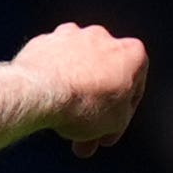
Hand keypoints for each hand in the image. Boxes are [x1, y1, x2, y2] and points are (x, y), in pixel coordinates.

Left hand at [0, 22, 147, 154]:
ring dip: (73, 95)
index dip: (121, 116)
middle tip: (85, 135)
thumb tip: (109, 121)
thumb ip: (120, 117)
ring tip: (63, 124)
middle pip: (103, 78)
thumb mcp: (117, 123)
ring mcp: (71, 37)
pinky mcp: (44, 43)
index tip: (109, 132)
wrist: (40, 92)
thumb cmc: (81, 102)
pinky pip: (53, 66)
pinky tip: (48, 105)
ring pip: (77, 70)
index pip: (133, 90)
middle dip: (94, 108)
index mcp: (131, 53)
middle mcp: (102, 37)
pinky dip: (52, 83)